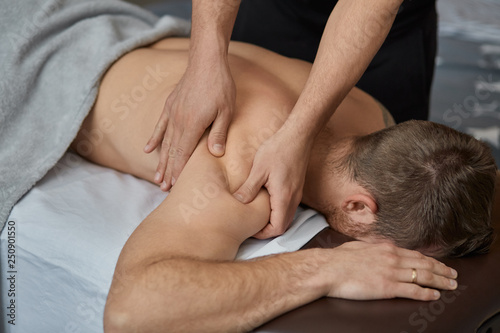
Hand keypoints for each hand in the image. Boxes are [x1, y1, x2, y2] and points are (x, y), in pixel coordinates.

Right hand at [144, 58, 235, 190]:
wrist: (206, 61)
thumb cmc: (220, 86)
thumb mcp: (226, 111)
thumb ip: (218, 133)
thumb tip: (215, 154)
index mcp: (192, 125)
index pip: (182, 155)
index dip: (178, 172)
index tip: (174, 187)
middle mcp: (178, 122)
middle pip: (171, 152)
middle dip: (168, 172)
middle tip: (163, 189)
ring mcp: (172, 113)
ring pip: (164, 143)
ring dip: (161, 161)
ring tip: (156, 178)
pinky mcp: (170, 106)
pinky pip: (159, 126)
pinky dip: (153, 139)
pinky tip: (147, 150)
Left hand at [233, 127, 312, 238]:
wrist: (298, 135)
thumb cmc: (279, 149)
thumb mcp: (259, 169)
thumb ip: (249, 188)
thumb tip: (238, 202)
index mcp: (284, 197)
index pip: (277, 228)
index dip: (263, 234)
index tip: (251, 229)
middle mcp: (293, 199)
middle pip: (283, 226)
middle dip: (268, 230)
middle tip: (252, 225)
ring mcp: (297, 193)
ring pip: (286, 217)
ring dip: (273, 220)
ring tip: (257, 215)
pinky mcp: (297, 187)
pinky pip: (288, 207)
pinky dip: (277, 211)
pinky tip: (265, 202)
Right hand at [323, 242, 457, 300]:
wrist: (329, 268)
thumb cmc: (338, 259)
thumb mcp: (358, 246)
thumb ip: (371, 247)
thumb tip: (375, 247)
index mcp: (386, 248)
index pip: (415, 254)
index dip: (430, 260)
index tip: (439, 264)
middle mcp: (392, 258)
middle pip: (424, 264)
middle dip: (442, 270)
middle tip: (453, 275)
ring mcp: (391, 273)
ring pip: (423, 276)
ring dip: (440, 281)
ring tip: (451, 285)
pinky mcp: (387, 287)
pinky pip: (412, 290)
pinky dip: (426, 293)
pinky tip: (435, 296)